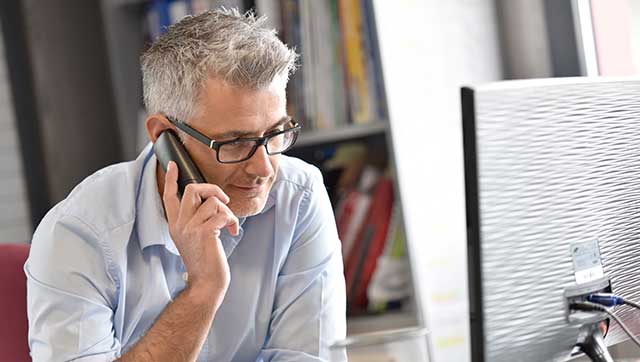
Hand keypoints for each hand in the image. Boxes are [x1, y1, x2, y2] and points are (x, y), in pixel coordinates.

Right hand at [162, 161, 239, 302]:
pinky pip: (222, 213)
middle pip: (193, 189)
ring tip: (229, 225)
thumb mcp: (193, 237)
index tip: (174, 165)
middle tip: (223, 200)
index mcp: (175, 224)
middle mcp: (180, 224)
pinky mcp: (204, 232)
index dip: (172, 179)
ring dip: (227, 211)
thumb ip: (195, 219)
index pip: (169, 196)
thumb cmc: (205, 260)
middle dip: (213, 189)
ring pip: (213, 201)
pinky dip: (232, 220)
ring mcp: (190, 228)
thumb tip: (210, 201)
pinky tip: (232, 231)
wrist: (206, 282)